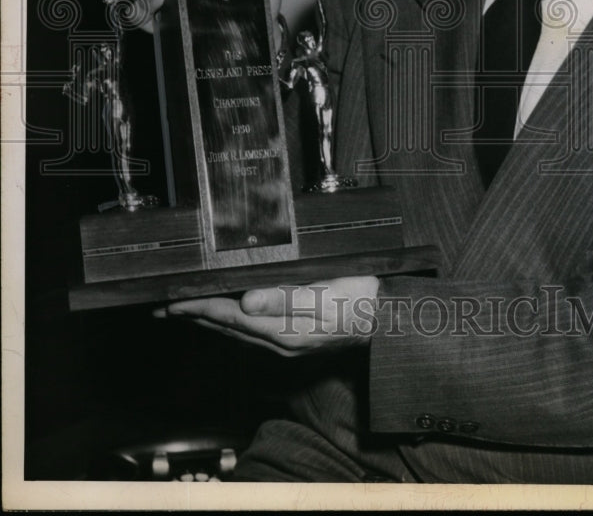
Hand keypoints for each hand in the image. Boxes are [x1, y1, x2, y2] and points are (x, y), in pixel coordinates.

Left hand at [154, 275, 378, 356]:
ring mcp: (286, 342)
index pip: (229, 316)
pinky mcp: (294, 339)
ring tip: (184, 313)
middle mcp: (278, 339)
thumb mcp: (324, 295)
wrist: (385, 320)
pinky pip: (251, 334)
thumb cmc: (359, 301)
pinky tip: (227, 319)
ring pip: (235, 332)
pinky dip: (230, 324)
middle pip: (226, 327)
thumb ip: (284, 298)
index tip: (171, 301)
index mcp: (282, 327)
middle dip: (193, 317)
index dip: (198, 308)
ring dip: (208, 321)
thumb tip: (246, 301)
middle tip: (162, 308)